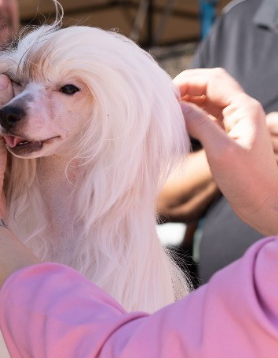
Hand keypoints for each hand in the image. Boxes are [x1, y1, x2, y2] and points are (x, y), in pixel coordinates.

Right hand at [175, 68, 277, 235]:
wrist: (266, 204)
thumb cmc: (248, 181)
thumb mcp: (220, 152)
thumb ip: (199, 124)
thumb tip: (176, 107)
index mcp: (244, 109)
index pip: (213, 81)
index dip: (187, 82)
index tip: (164, 96)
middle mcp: (242, 111)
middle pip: (211, 85)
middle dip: (187, 86)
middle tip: (163, 100)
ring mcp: (237, 123)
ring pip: (209, 100)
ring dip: (189, 100)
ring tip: (167, 111)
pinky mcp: (231, 136)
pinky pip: (209, 116)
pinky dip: (193, 114)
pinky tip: (179, 124)